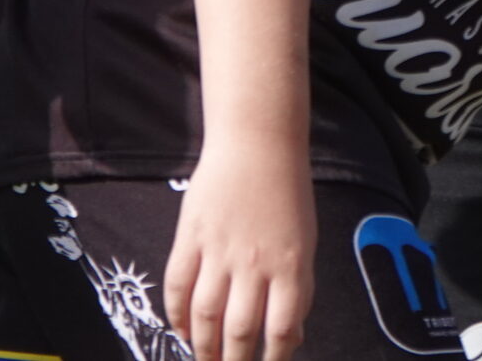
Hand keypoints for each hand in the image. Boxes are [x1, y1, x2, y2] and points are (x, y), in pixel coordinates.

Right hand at [165, 144, 314, 360]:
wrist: (258, 143)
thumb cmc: (287, 194)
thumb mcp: (305, 242)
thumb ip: (298, 290)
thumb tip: (291, 337)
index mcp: (291, 265)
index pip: (282, 329)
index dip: (273, 359)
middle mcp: (255, 262)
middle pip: (240, 330)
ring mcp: (219, 250)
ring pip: (206, 315)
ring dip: (202, 347)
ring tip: (204, 360)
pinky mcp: (191, 236)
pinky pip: (178, 285)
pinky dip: (177, 314)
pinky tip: (182, 330)